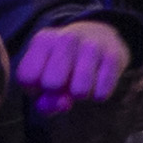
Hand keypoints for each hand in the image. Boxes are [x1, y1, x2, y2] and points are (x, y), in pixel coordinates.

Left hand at [13, 18, 131, 114]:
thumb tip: (64, 104)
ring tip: (80, 85)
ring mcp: (92, 45)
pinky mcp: (114, 56)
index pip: (28, 77)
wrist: (99, 38)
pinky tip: (97, 83)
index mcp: (43, 39)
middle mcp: (67, 37)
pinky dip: (98, 95)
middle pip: (52, 83)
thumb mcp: (45, 78)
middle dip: (57, 93)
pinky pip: (101, 93)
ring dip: (80, 95)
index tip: (42, 84)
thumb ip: (45, 101)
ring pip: (80, 90)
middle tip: (64, 85)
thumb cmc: (65, 65)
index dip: (35, 90)